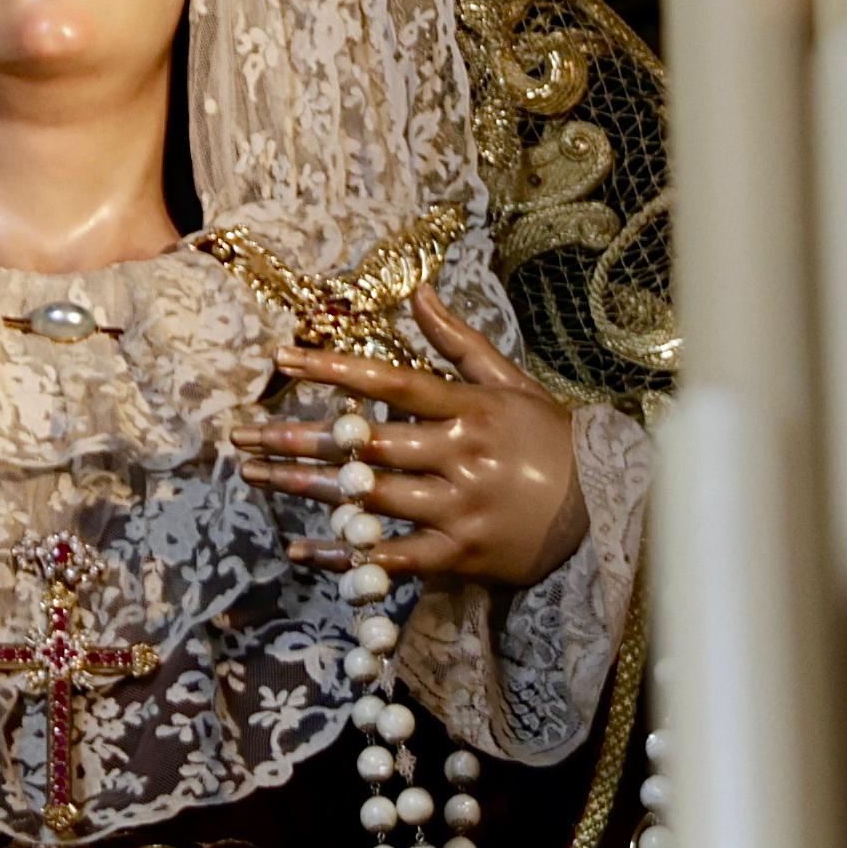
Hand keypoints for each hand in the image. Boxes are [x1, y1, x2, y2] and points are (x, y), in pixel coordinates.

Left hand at [233, 285, 588, 590]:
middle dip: (298, 438)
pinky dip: (342, 556)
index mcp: (469, 409)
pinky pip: (390, 559)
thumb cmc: (549, 439)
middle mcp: (460, 457)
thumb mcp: (509, 382)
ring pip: (368, 499)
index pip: (391, 382)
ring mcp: (458, 510)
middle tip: (242, 434)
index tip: (282, 359)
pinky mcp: (459, 556)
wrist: (604, 509)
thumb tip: (417, 289)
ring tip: (255, 476)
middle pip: (365, 446)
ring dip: (306, 489)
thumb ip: (457, 340)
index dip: (334, 370)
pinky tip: (298, 547)